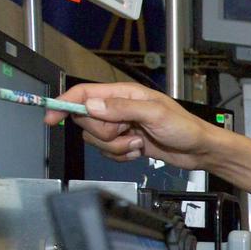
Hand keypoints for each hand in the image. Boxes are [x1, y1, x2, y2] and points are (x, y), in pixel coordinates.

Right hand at [47, 82, 216, 170]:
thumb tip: (92, 105)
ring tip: (139, 142)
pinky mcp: (125, 143)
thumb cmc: (185, 127)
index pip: (84, 95)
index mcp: (123, 94)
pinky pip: (109, 153)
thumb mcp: (154, 114)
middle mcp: (119, 108)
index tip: (52, 116)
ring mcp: (121, 126)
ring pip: (97, 140)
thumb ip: (121, 108)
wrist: (199, 150)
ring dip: (118, 146)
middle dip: (106, 133)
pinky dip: (123, 155)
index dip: (65, 104)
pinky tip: (140, 150)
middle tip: (129, 132)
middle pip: (88, 121)